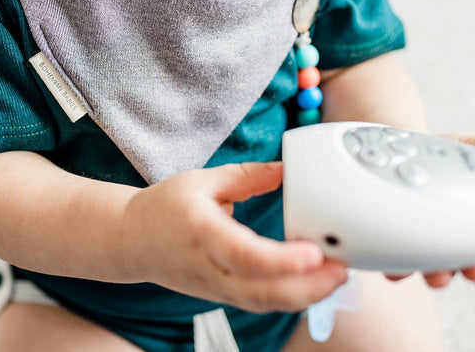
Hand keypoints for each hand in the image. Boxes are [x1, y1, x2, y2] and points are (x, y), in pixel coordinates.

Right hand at [120, 161, 348, 312]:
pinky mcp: (223, 296)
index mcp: (201, 232)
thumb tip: (287, 169)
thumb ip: (247, 176)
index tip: (313, 253)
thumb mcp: (201, 180)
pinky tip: (315, 284)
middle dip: (308, 287)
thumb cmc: (163, 209)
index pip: (243, 255)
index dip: (280, 260)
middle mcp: (209, 267)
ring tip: (338, 277)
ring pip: (264, 304)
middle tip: (343, 269)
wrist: (131, 241)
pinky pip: (261, 303)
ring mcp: (215, 287)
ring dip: (305, 296)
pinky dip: (291, 298)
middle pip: (261, 292)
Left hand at [386, 133, 474, 287]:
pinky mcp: (400, 246)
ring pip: (440, 274)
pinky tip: (395, 256)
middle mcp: (461, 241)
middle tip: (473, 266)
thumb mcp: (469, 144)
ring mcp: (430, 247)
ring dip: (440, 275)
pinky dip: (398, 266)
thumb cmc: (443, 155)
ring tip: (435, 269)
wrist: (404, 153)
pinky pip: (399, 265)